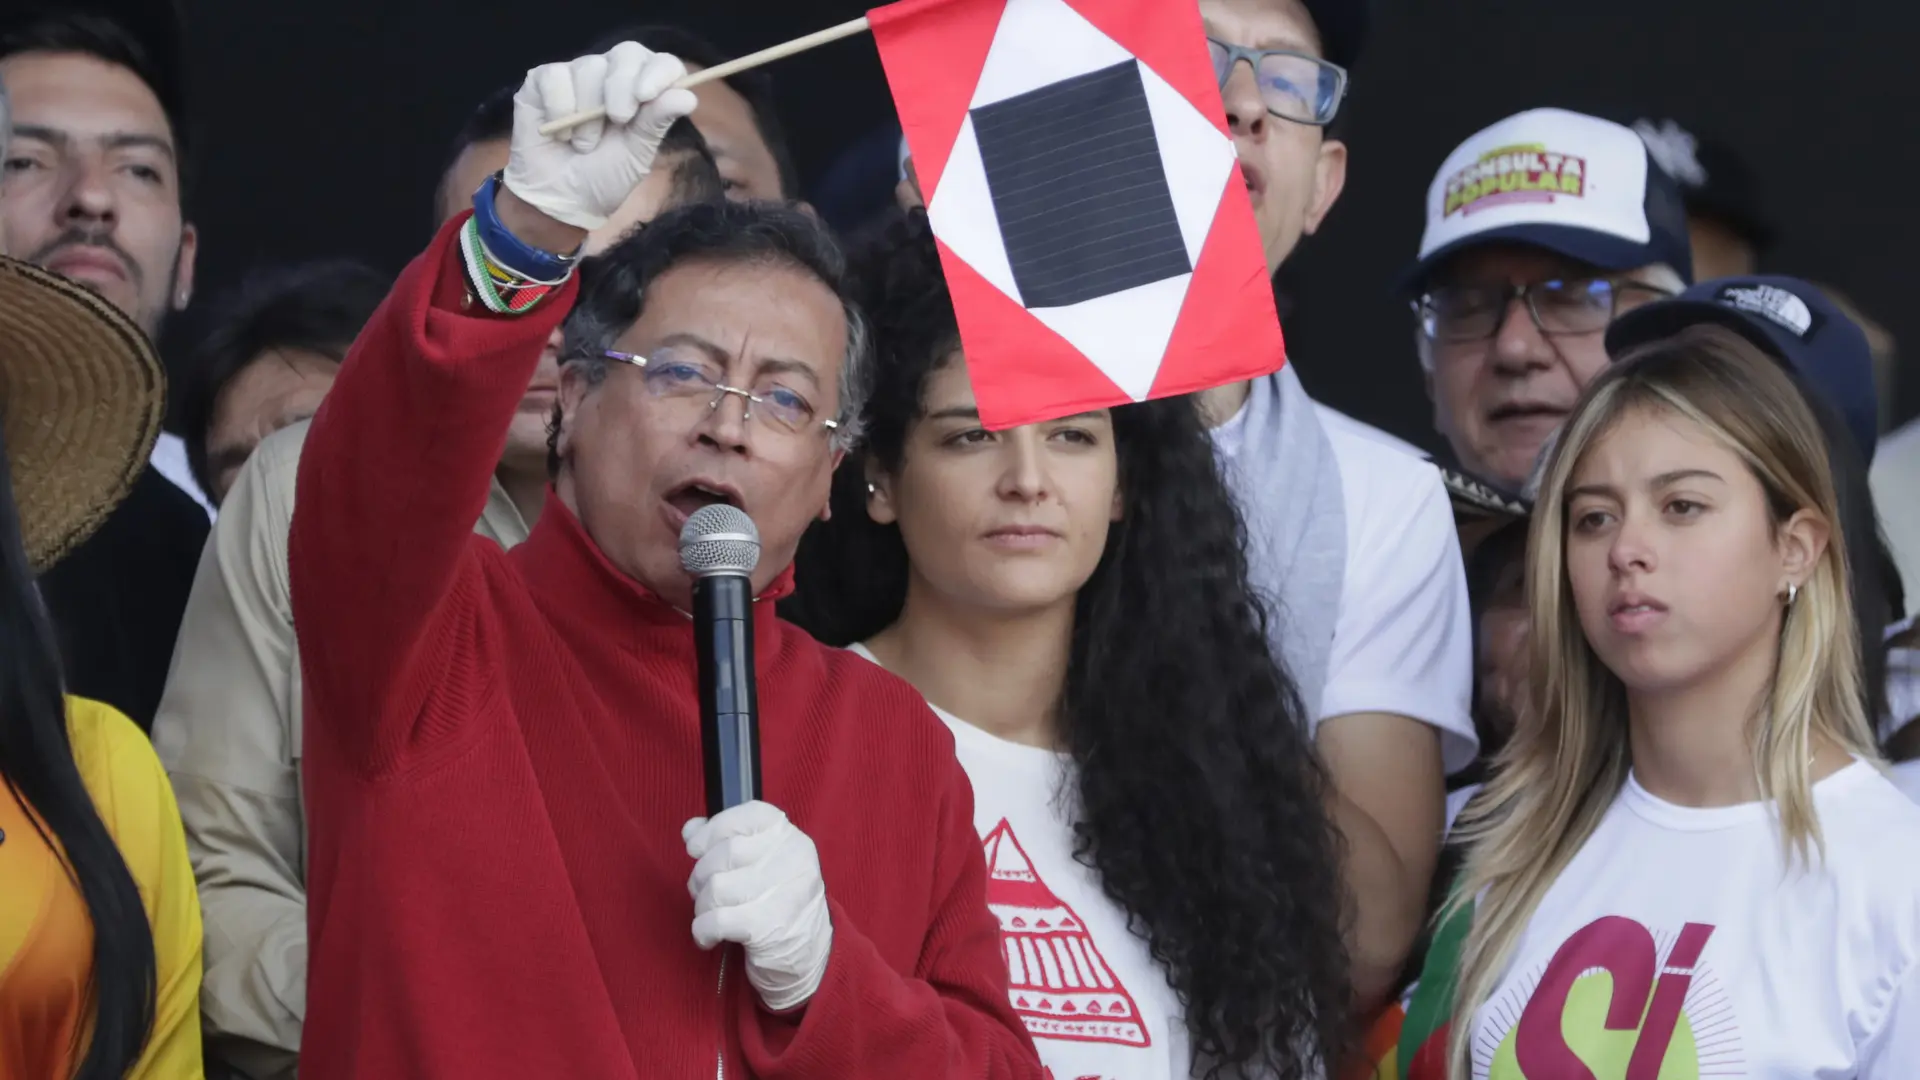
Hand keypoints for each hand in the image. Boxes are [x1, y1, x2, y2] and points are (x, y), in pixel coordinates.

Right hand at [503, 42, 697, 233]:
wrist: (562, 200)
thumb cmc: (604, 177)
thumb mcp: (636, 155)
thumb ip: (656, 123)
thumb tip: (688, 96)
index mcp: (642, 91)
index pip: (660, 63)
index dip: (658, 72)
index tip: (647, 96)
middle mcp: (612, 76)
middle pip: (627, 54)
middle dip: (624, 87)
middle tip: (619, 120)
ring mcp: (577, 75)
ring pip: (588, 67)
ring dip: (588, 114)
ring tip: (584, 145)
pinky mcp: (543, 81)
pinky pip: (555, 77)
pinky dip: (558, 108)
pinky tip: (559, 133)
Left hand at [684, 801, 833, 1012]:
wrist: (810, 958)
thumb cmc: (777, 904)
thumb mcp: (762, 865)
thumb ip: (727, 840)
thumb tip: (691, 828)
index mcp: (792, 839)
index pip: (748, 815)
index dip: (713, 829)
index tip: (696, 848)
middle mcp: (794, 860)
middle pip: (726, 853)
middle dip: (701, 876)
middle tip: (704, 892)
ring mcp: (785, 894)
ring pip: (716, 888)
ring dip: (702, 906)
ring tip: (711, 916)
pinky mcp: (769, 928)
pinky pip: (715, 920)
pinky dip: (702, 930)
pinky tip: (709, 936)